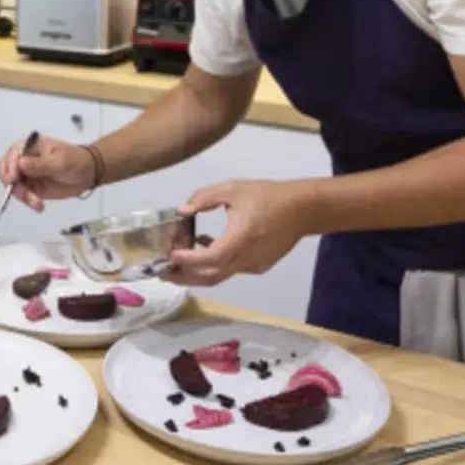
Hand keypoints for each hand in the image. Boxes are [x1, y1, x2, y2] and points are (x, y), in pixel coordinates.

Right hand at [0, 134, 95, 210]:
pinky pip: (22, 195)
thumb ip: (40, 164)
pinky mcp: (30, 187)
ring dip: (22, 196)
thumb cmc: (75, 161)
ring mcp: (26, 174)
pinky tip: (38, 206)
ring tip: (37, 203)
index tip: (13, 179)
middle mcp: (23, 159)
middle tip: (24, 194)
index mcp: (29, 146)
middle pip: (5, 169)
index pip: (12, 154)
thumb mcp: (60, 161)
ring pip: (12, 185)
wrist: (87, 174)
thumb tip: (20, 163)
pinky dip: (28, 201)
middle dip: (12, 184)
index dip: (9, 167)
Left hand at [164, 180, 307, 285]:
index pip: (210, 259)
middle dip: (184, 276)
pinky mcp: (259, 266)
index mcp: (241, 239)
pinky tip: (204, 247)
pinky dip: (214, 264)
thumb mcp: (231, 189)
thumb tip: (182, 210)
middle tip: (162, 272)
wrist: (302, 209)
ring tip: (176, 263)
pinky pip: (231, 269)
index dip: (188, 260)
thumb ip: (203, 198)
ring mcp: (254, 266)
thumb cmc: (267, 196)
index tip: (170, 254)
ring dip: (197, 272)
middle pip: (211, 276)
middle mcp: (247, 259)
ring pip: (220, 275)